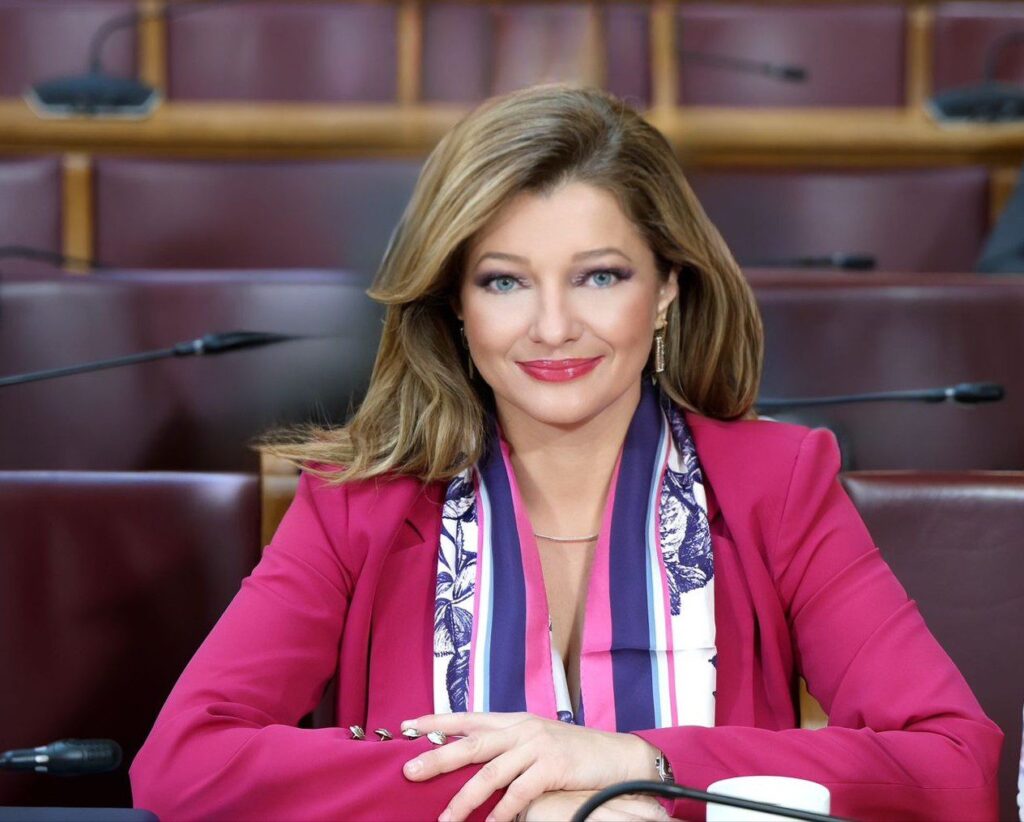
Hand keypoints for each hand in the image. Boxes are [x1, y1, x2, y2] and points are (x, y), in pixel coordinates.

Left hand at [400, 711, 660, 821]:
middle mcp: (522, 729)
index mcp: (514, 720)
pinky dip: (502, 813)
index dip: (438, 721)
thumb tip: (473, 760)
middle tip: (409, 771)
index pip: (468, 718)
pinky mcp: (552, 766)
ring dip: (464, 799)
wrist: (617, 756)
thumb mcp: (537, 740)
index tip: (408, 726)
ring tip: (444, 819)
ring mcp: (537, 746)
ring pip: (490, 773)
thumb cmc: (575, 753)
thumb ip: (508, 746)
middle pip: (472, 743)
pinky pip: (519, 793)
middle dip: (438, 757)